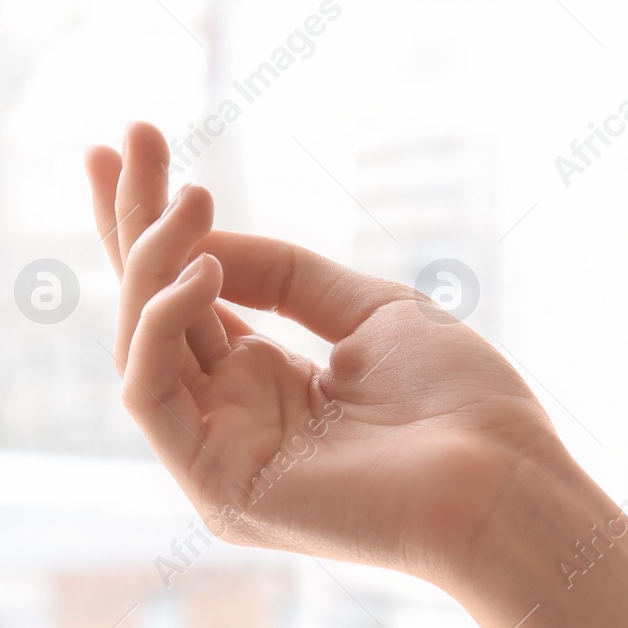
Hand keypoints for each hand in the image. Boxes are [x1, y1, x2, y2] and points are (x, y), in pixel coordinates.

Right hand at [84, 123, 568, 588]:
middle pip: (152, 313)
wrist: (503, 483)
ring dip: (151, 263)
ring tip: (187, 198)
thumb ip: (283, 276)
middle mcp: (232, 421)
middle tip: (124, 140)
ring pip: (141, 347)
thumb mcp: (368, 311)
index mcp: (268, 386)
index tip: (135, 141)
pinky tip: (204, 269)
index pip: (189, 298)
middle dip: (133, 224)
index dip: (155, 225)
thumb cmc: (459, 405)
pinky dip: (161, 326)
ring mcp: (218, 457)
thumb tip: (202, 240)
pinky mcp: (215, 487)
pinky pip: (149, 395)